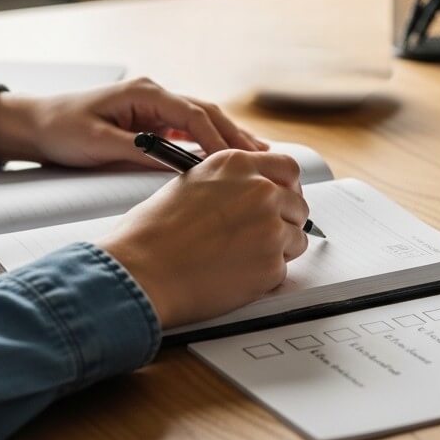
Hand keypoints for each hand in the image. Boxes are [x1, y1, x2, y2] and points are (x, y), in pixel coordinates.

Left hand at [0, 77, 266, 167]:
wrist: (34, 124)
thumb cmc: (60, 130)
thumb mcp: (98, 145)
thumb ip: (138, 151)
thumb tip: (174, 164)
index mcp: (144, 92)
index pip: (193, 114)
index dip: (218, 138)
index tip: (237, 161)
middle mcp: (154, 93)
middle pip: (207, 113)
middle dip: (236, 135)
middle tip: (264, 158)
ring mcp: (154, 105)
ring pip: (202, 120)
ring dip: (228, 138)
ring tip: (258, 157)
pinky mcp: (151, 120)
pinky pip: (189, 130)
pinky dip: (209, 142)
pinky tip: (226, 158)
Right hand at [99, 150, 309, 327]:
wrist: (141, 271)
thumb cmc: (151, 233)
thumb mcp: (189, 184)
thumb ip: (227, 184)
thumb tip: (248, 194)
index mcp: (236, 164)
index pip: (287, 168)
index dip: (287, 187)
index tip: (284, 198)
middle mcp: (259, 190)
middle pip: (298, 204)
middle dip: (285, 220)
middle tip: (263, 235)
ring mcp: (269, 227)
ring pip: (296, 237)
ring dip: (277, 248)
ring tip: (241, 258)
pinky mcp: (271, 263)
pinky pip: (283, 268)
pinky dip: (265, 274)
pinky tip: (234, 274)